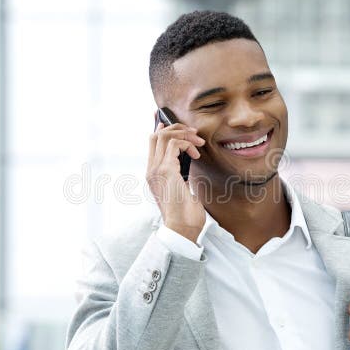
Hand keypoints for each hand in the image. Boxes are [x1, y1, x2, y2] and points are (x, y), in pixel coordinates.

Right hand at [147, 121, 205, 243]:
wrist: (182, 228)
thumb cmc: (185, 214)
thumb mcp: (182, 189)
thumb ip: (180, 174)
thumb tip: (187, 161)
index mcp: (153, 174)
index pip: (151, 144)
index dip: (159, 128)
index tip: (168, 120)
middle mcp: (151, 170)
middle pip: (156, 135)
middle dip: (176, 128)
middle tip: (194, 134)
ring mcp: (156, 170)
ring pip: (163, 136)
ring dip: (184, 134)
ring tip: (198, 142)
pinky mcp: (166, 171)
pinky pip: (174, 144)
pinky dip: (187, 144)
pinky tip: (196, 154)